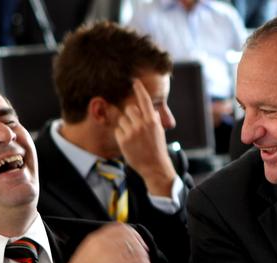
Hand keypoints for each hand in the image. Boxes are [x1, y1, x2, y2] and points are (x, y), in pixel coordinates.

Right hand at [56, 223, 151, 262]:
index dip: (131, 233)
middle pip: (129, 235)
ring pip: (136, 248)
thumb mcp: (85, 258)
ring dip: (143, 255)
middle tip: (143, 251)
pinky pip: (139, 262)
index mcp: (94, 240)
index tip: (135, 239)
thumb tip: (111, 252)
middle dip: (140, 243)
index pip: (118, 228)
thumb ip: (99, 251)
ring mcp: (112, 255)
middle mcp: (104, 245)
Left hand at [115, 78, 175, 196]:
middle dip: (130, 115)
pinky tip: (128, 143)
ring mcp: (132, 132)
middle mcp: (142, 124)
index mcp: (152, 120)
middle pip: (129, 109)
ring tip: (133, 137)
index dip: (139, 89)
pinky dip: (121, 135)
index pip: (145, 100)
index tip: (134, 81)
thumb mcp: (159, 132)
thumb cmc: (157, 149)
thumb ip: (155, 120)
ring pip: (122, 119)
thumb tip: (153, 110)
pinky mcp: (124, 140)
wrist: (155, 166)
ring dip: (125, 125)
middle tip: (134, 125)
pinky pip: (117, 130)